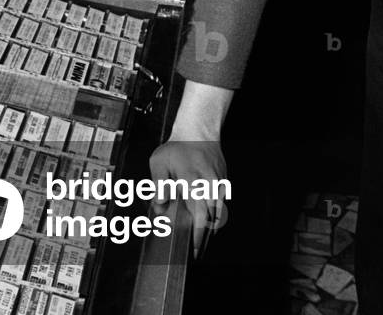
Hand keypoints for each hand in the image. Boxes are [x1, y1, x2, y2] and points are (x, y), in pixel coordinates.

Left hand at [150, 131, 227, 259]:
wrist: (198, 130)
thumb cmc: (178, 147)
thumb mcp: (159, 161)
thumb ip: (158, 184)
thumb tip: (160, 205)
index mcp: (193, 181)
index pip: (199, 215)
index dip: (197, 234)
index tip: (193, 249)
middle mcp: (209, 184)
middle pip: (211, 220)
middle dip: (203, 238)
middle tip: (195, 252)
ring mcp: (219, 184)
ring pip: (218, 214)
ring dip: (210, 230)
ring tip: (200, 243)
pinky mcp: (223, 182)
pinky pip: (221, 205)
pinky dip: (215, 217)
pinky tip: (207, 225)